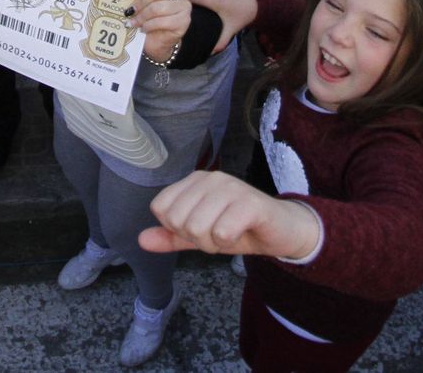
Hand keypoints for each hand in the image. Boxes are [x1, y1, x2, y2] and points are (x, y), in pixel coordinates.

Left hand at [130, 0, 189, 63]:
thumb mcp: (145, 3)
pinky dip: (149, 25)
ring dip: (142, 17)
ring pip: (158, 8)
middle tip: (129, 11)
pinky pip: (163, 21)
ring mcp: (184, 7)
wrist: (159, 42)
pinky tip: (143, 29)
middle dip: (140, 2)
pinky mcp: (183, 21)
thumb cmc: (150, 19)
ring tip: (133, 22)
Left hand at [139, 170, 320, 259]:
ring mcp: (231, 187)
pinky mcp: (250, 203)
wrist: (281, 232)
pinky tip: (242, 233)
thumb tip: (141, 239)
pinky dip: (228, 241)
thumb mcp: (200, 236)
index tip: (203, 227)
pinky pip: (222, 231)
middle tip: (219, 232)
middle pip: (178, 221)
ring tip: (231, 233)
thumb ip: (171, 237)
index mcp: (194, 181)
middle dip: (198, 238)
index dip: (178, 229)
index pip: (162, 209)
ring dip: (214, 243)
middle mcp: (211, 178)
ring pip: (198, 228)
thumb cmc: (240, 229)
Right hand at [189, 0, 257, 53]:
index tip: (192, 11)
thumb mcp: (230, 30)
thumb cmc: (240, 18)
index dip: (190, 4)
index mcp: (214, 1)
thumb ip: (220, 42)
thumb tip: (209, 54)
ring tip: (206, 1)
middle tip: (199, 9)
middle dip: (195, 0)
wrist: (255, 4)